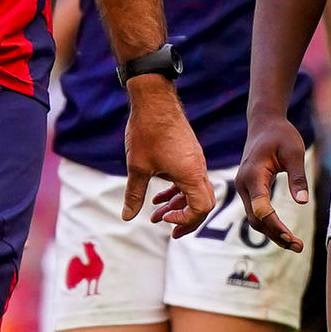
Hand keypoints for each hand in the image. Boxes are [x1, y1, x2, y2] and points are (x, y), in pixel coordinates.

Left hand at [124, 74, 213, 233]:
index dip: (186, 219)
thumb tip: (127, 217)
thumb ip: (134, 195)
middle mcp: (198, 168)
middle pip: (203, 203)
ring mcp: (195, 161)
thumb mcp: (137, 167)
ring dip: (179, 205)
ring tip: (157, 216)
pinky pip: (189, 179)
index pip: (201, 208)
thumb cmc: (147, 131)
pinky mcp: (189, 154)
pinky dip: (177, 191)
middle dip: (187, 219)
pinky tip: (159, 197)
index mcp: (191, 174)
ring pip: (195, 191)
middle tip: (170, 231)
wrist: (154, 100)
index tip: (164, 219)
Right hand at [233, 112, 311, 252]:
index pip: (261, 209)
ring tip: (294, 244)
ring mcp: (244, 188)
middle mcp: (243, 184)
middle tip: (298, 247)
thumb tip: (302, 202)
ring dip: (272, 233)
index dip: (276, 226)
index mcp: (253, 175)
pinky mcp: (249, 189)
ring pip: (254, 218)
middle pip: (255, 219)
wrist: (264, 123)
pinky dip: (269, 224)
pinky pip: (256, 212)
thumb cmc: (281, 135)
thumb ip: (297, 177)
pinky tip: (284, 233)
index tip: (293, 239)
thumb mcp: (295, 152)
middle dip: (275, 235)